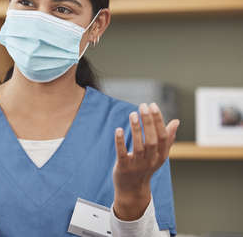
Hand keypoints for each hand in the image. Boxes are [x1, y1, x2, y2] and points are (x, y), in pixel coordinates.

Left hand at [112, 103, 179, 220]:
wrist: (132, 189)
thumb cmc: (146, 167)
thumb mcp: (159, 155)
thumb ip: (167, 139)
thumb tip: (176, 121)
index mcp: (160, 155)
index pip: (162, 136)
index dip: (158, 120)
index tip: (152, 105)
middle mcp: (150, 160)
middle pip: (152, 140)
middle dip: (148, 122)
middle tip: (143, 106)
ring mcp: (137, 165)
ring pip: (139, 146)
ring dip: (136, 129)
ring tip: (133, 114)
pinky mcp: (124, 167)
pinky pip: (122, 153)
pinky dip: (120, 141)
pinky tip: (118, 129)